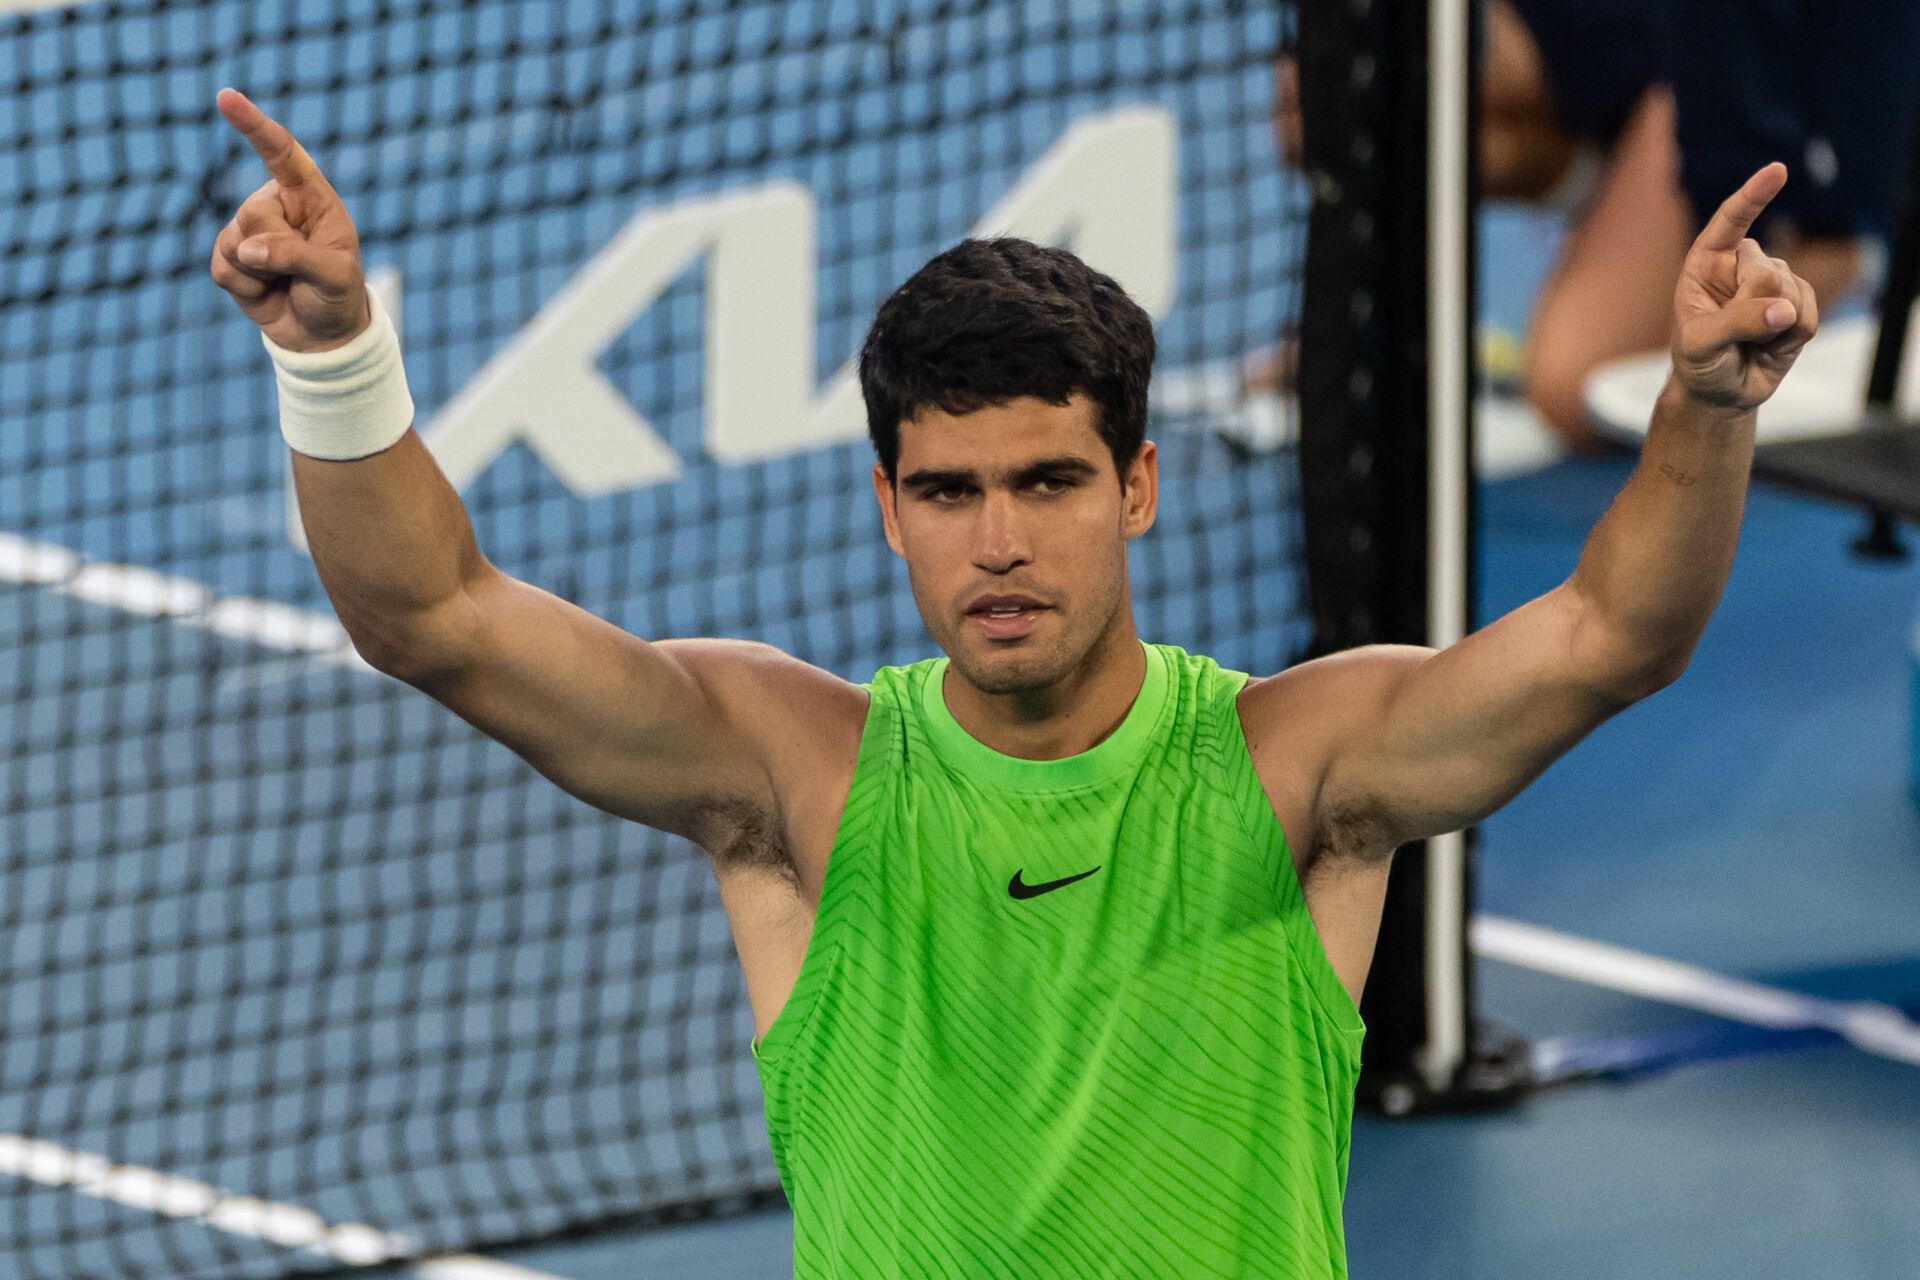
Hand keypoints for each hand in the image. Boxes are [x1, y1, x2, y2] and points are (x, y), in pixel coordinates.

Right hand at [209, 88, 368, 351]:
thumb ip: (295, 256)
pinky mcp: (228, 258)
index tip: (226, 98)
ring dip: (261, 273)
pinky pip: (222, 268)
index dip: (254, 126)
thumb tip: (247, 249)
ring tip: (286, 282)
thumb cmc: (337, 295)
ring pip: (234, 242)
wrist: (322, 335)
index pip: (282, 153)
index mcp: (310, 197)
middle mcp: (276, 205)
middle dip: (275, 249)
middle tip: (301, 271)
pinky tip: (266, 292)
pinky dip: (246, 289)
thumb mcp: (334, 276)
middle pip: (253, 214)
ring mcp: (248, 230)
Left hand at [1670, 163, 1818, 411]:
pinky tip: (1771, 346)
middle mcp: (1742, 266)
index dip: (1753, 196)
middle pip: (1767, 269)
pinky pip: (1808, 314)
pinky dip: (1791, 337)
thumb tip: (1783, 310)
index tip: (1778, 171)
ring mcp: (1774, 283)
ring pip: (1791, 291)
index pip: (1731, 222)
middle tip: (1731, 334)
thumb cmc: (1698, 362)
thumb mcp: (1700, 345)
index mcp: (1707, 263)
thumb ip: (1736, 323)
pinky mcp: (1798, 306)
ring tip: (1748, 341)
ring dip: (1771, 325)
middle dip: (1752, 305)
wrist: (1720, 392)